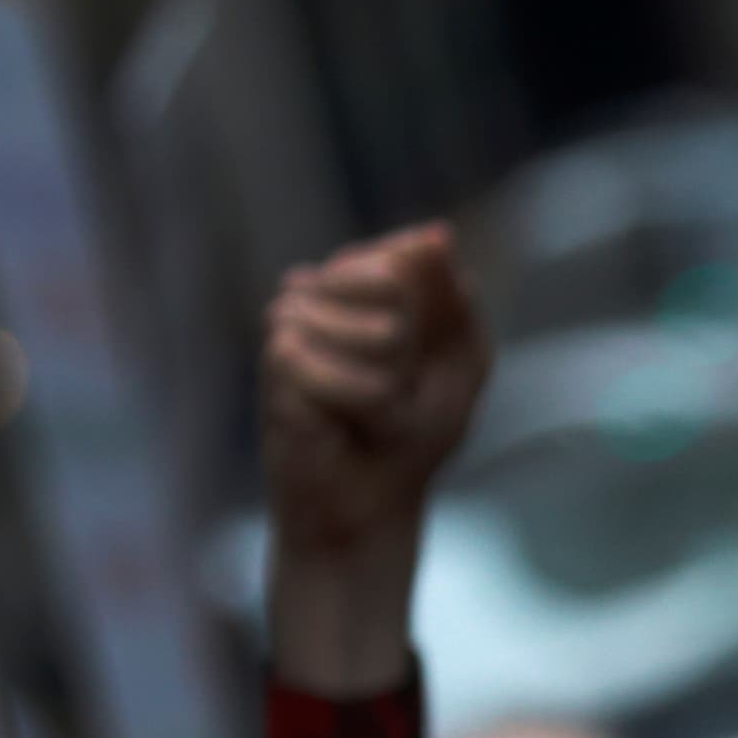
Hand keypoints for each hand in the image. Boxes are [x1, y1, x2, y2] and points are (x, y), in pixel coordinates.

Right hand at [263, 225, 488, 701]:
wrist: (369, 505)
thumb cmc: (413, 434)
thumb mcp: (460, 364)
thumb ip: (453, 299)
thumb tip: (436, 233)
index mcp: (365, 283)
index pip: (406, 255)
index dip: (431, 312)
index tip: (425, 363)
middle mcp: (322, 290)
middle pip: (394, 281)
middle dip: (416, 348)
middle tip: (399, 392)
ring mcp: (293, 319)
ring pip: (378, 328)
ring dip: (393, 384)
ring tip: (373, 411)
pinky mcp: (277, 360)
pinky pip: (349, 363)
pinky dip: (365, 404)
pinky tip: (349, 423)